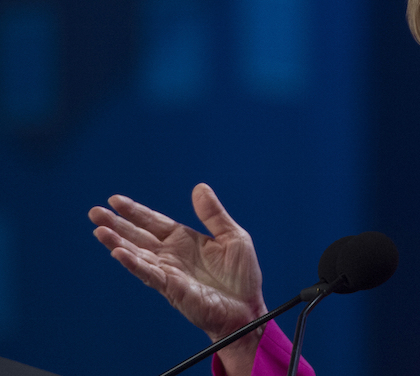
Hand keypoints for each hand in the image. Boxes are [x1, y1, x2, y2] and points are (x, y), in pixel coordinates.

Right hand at [89, 184, 265, 371]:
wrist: (247, 308)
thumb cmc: (241, 276)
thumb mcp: (232, 236)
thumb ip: (213, 214)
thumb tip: (200, 187)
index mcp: (185, 240)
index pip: (154, 222)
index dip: (135, 211)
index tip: (115, 200)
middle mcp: (172, 254)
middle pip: (139, 236)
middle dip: (117, 224)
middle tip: (95, 212)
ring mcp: (169, 271)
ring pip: (137, 254)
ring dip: (118, 243)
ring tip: (99, 230)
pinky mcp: (172, 288)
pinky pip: (149, 274)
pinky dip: (134, 263)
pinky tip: (118, 253)